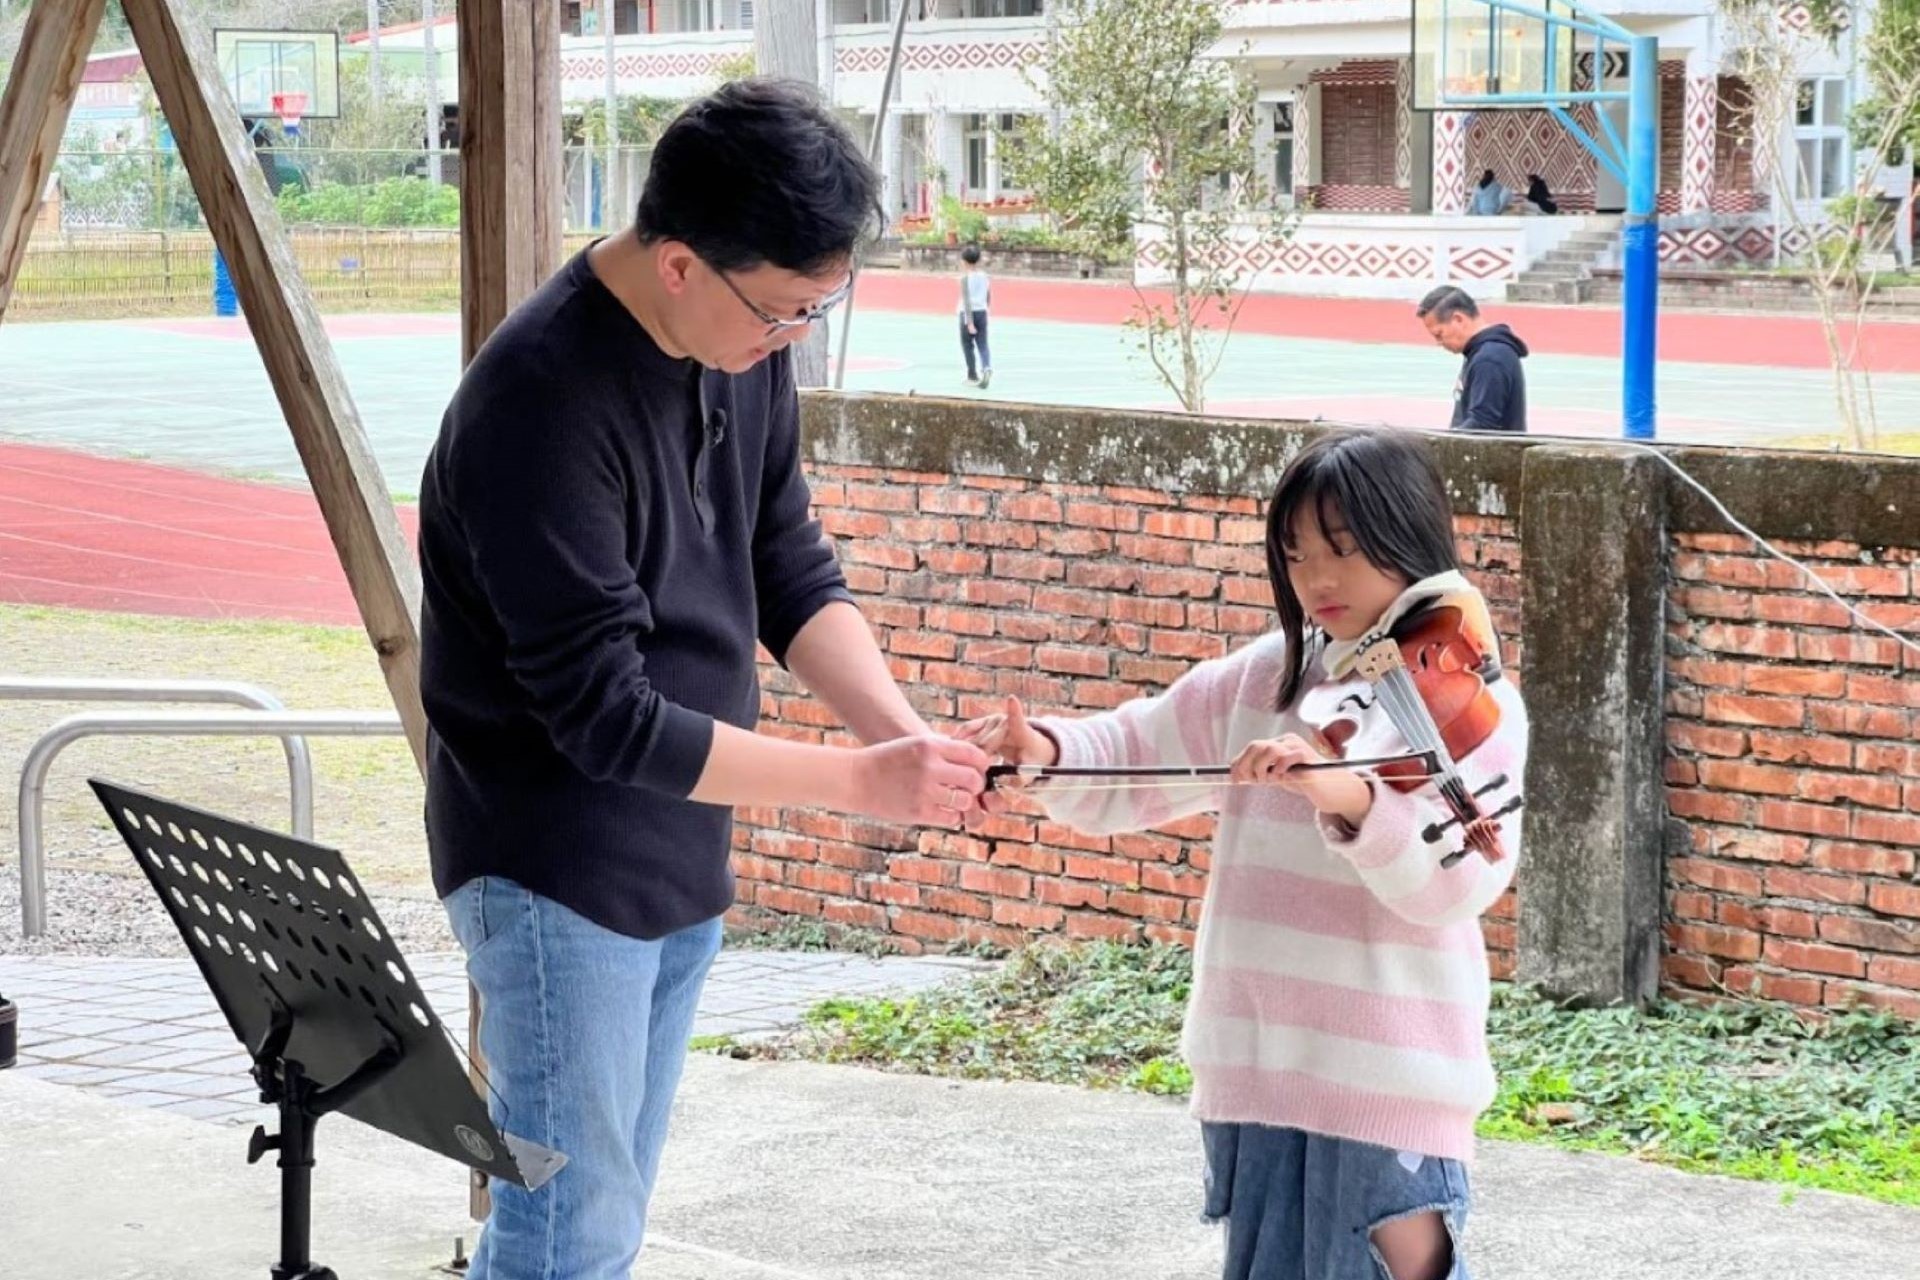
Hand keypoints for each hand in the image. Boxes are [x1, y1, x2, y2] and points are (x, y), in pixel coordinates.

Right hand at [853, 734, 990, 827]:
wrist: (855, 778)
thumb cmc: (886, 760)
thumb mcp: (913, 744)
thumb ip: (941, 749)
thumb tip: (972, 757)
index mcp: (930, 745)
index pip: (973, 754)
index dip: (981, 764)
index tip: (977, 769)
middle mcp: (929, 766)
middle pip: (974, 778)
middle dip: (977, 785)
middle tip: (970, 788)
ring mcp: (924, 790)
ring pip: (965, 800)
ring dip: (964, 802)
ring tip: (956, 800)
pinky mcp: (918, 812)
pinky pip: (951, 818)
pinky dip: (952, 816)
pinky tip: (944, 811)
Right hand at [951, 697, 1054, 822]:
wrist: (1030, 746)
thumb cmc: (1030, 759)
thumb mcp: (1029, 772)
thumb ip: (1016, 781)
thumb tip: (998, 789)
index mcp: (1020, 731)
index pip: (1017, 719)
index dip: (1014, 710)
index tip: (1012, 699)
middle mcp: (1004, 721)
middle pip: (984, 743)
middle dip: (977, 761)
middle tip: (972, 780)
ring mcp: (991, 720)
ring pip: (972, 741)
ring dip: (967, 756)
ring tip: (965, 772)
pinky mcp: (980, 722)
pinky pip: (965, 732)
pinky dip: (958, 743)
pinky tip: (951, 755)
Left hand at [1229, 734, 1371, 823]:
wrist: (1327, 787)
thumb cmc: (1302, 781)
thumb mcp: (1277, 776)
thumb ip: (1261, 772)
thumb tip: (1238, 774)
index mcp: (1279, 743)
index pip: (1253, 747)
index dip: (1239, 761)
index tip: (1233, 778)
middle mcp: (1287, 741)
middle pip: (1257, 746)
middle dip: (1246, 765)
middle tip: (1247, 782)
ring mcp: (1297, 747)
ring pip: (1269, 750)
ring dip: (1261, 769)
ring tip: (1267, 781)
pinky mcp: (1307, 757)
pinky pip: (1288, 758)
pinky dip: (1279, 770)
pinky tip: (1281, 778)